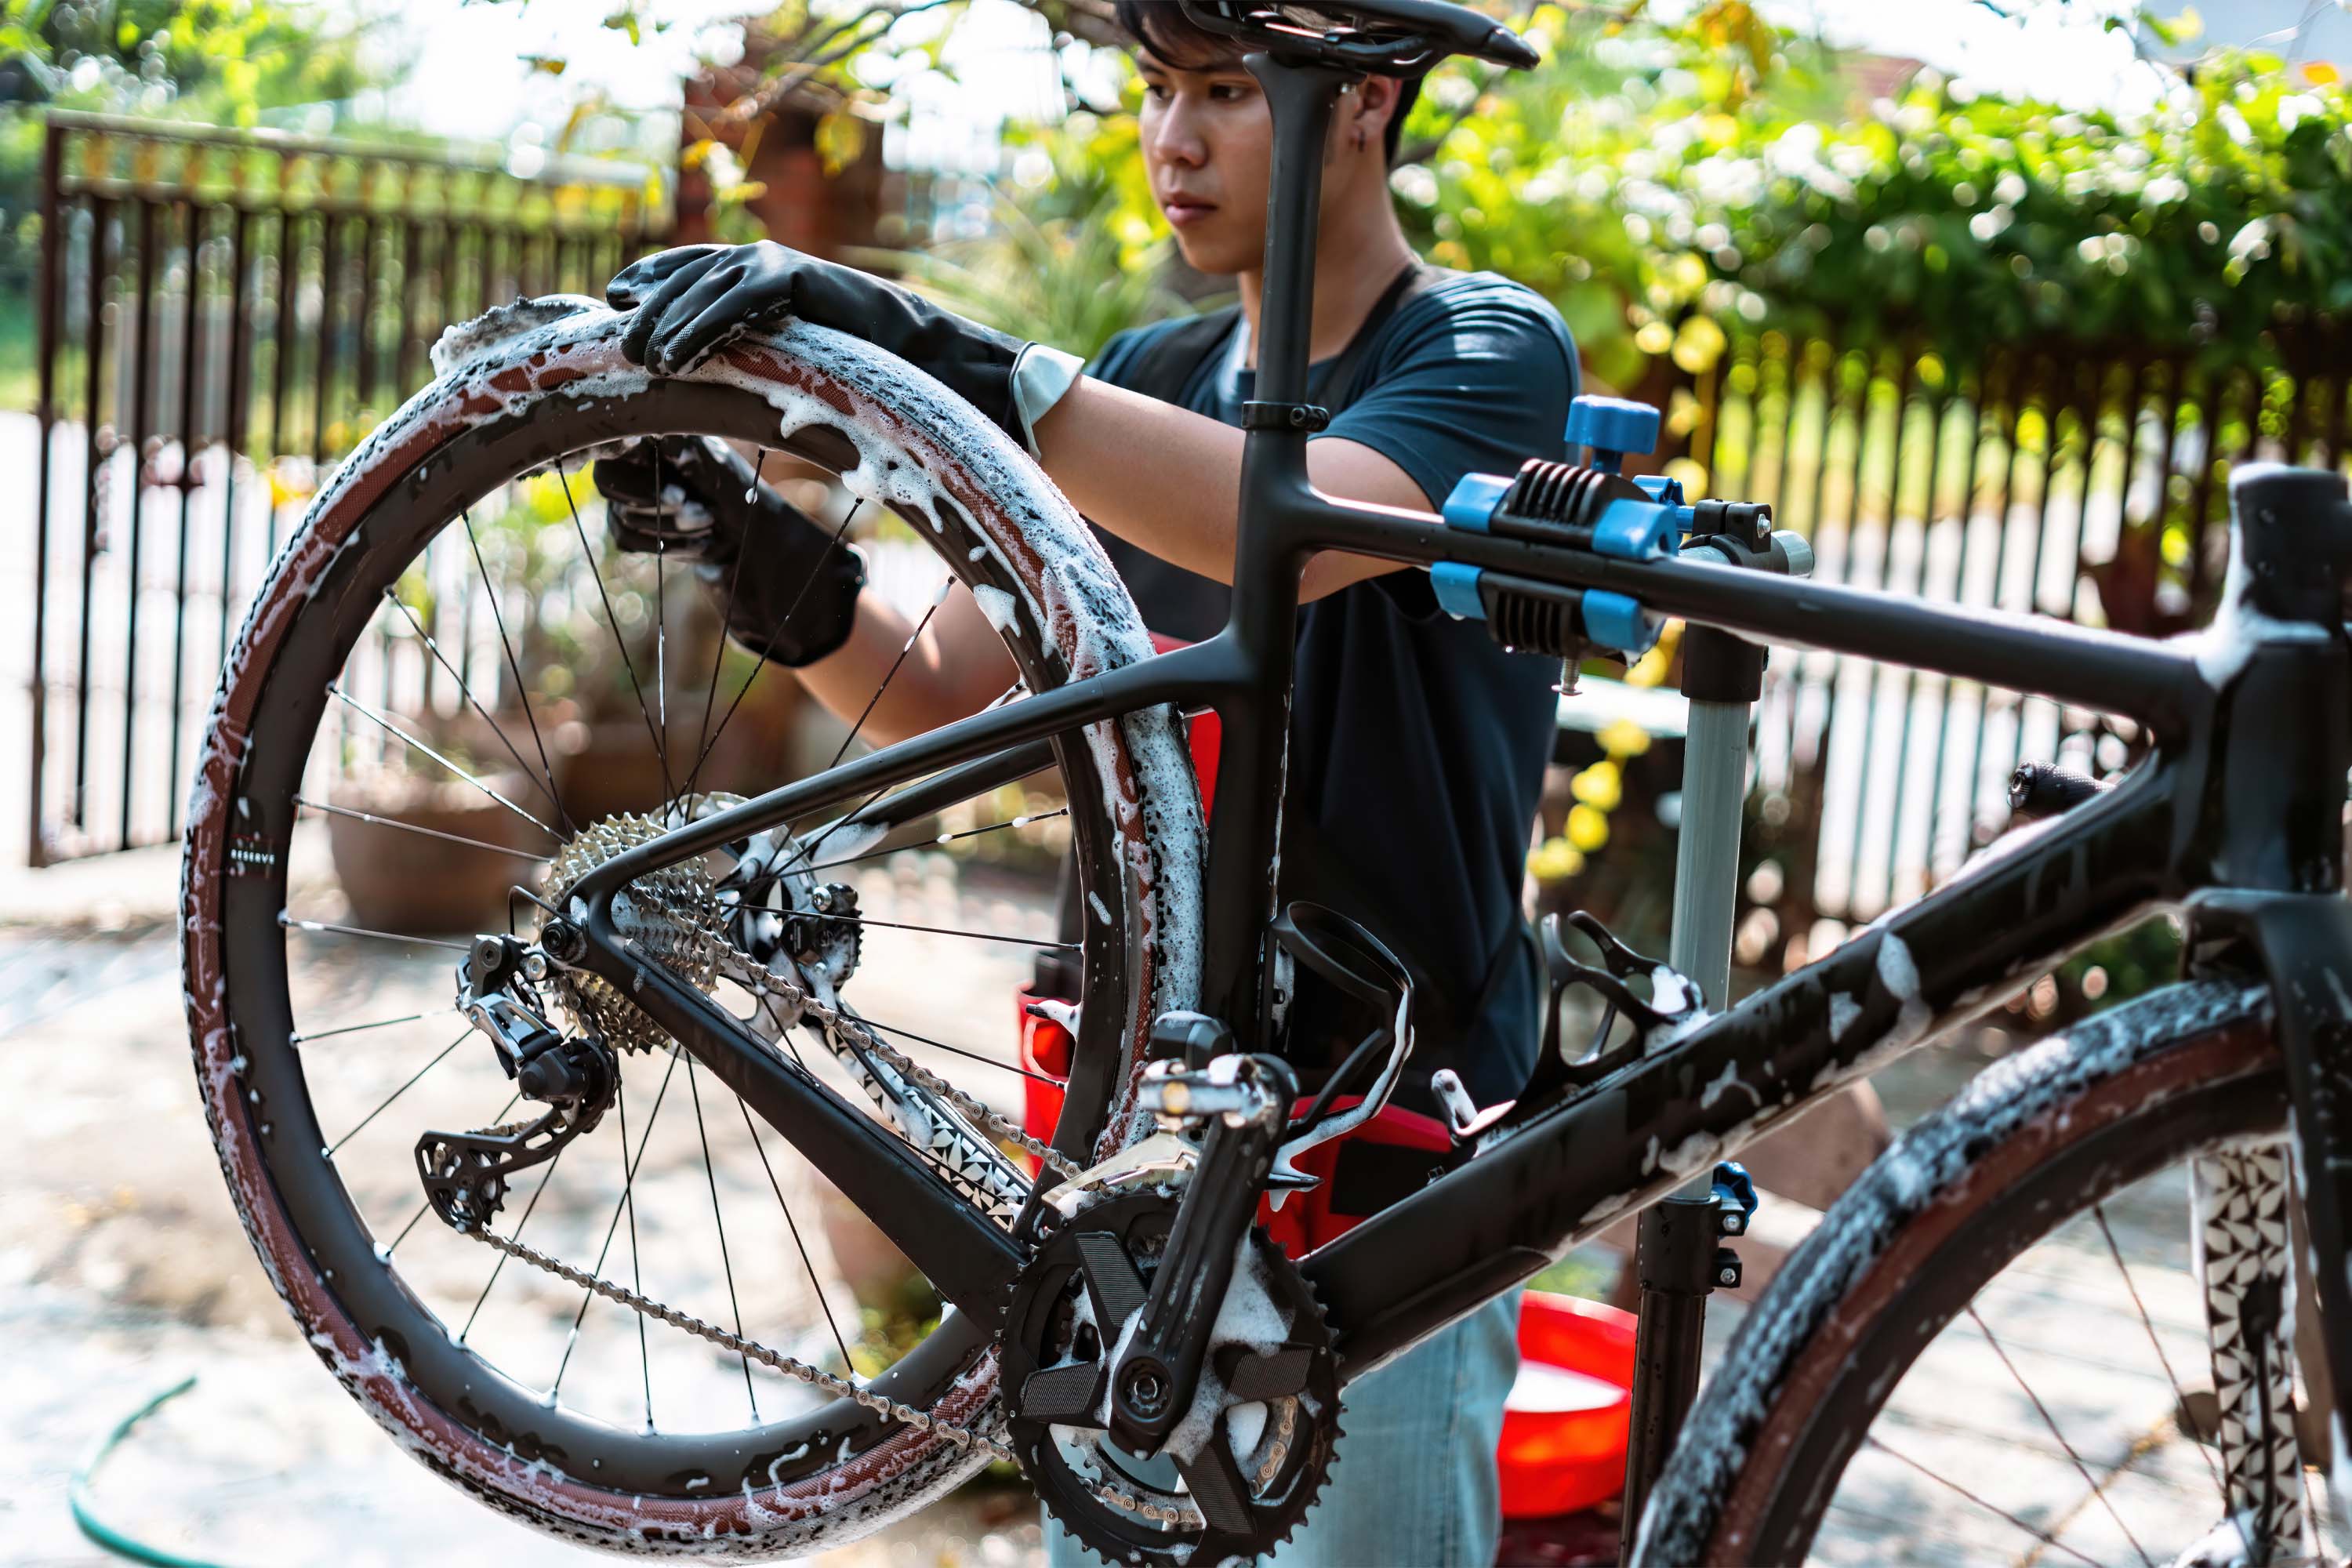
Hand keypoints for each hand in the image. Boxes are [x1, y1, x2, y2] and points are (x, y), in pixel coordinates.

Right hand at [590, 435, 866, 668]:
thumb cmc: (746, 497)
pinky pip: (627, 540)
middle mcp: (640, 463)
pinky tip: (700, 543)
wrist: (762, 547)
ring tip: (708, 524)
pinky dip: (666, 546)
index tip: (665, 480)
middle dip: (654, 502)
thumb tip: (654, 432)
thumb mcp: (719, 471)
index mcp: (660, 436)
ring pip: (621, 515)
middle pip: (609, 481)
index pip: (616, 438)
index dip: (629, 459)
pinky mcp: (637, 529)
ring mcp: (635, 497)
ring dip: (668, 527)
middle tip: (696, 508)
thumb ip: (684, 452)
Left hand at [606, 242, 1076, 449]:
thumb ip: (757, 363)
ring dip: (666, 322)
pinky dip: (703, 322)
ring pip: (703, 283)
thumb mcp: (799, 372)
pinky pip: (738, 296)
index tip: (613, 309)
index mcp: (765, 282)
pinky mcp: (799, 277)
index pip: (690, 272)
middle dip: (645, 311)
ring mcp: (783, 266)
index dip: (648, 286)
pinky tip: (677, 355)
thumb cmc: (876, 382)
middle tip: (615, 349)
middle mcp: (768, 266)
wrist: (940, 371)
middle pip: (685, 277)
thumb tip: (713, 388)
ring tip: (640, 360)